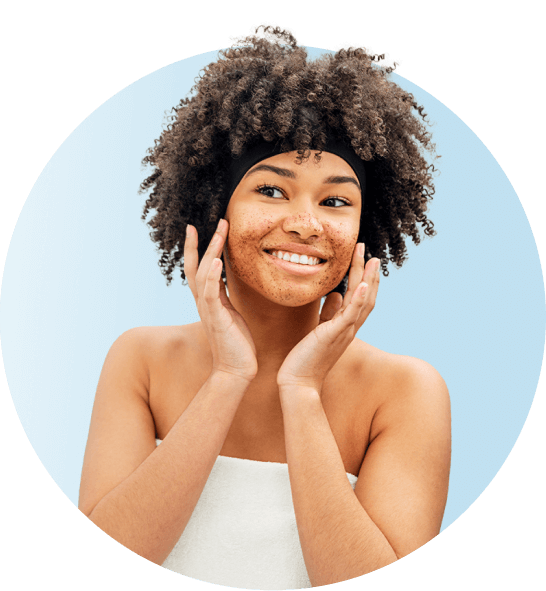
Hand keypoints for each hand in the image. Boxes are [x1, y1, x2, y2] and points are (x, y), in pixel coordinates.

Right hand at [185, 219, 257, 381]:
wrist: (236, 369)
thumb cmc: (237, 344)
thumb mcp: (231, 313)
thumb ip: (225, 297)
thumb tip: (226, 282)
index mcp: (208, 301)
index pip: (198, 269)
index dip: (196, 249)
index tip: (196, 229)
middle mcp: (204, 303)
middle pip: (195, 267)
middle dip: (200, 244)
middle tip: (207, 223)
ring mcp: (208, 310)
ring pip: (203, 274)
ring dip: (210, 252)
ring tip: (218, 232)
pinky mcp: (216, 318)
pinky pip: (210, 293)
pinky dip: (211, 276)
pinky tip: (215, 261)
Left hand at [276, 243, 379, 391]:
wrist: (299, 381)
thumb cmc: (306, 357)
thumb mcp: (319, 329)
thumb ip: (328, 313)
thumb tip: (334, 294)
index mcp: (345, 326)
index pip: (360, 298)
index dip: (364, 278)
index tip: (364, 258)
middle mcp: (349, 328)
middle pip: (366, 296)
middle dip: (368, 272)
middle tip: (369, 251)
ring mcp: (344, 332)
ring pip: (362, 302)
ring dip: (367, 279)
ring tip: (370, 260)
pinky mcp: (334, 335)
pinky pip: (350, 315)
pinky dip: (358, 299)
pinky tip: (363, 284)